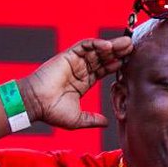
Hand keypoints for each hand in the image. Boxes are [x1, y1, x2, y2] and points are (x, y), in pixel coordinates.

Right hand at [18, 37, 132, 129]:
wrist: (35, 105)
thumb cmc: (52, 112)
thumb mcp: (78, 119)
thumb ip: (92, 119)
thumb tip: (106, 123)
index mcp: (83, 82)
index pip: (104, 70)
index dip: (116, 65)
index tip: (129, 62)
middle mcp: (80, 70)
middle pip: (103, 58)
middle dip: (118, 52)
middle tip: (132, 47)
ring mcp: (74, 62)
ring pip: (96, 50)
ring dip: (111, 45)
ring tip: (126, 43)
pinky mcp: (67, 56)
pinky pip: (84, 46)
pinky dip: (96, 44)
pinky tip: (108, 45)